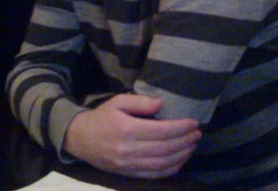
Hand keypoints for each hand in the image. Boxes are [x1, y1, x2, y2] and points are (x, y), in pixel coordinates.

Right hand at [63, 94, 200, 178]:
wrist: (80, 139)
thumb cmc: (102, 117)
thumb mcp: (118, 102)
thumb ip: (140, 102)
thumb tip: (161, 104)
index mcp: (126, 130)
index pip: (161, 131)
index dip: (181, 128)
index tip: (193, 122)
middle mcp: (128, 150)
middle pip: (165, 148)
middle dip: (185, 141)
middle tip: (197, 133)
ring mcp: (128, 165)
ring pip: (162, 164)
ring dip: (182, 155)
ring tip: (192, 145)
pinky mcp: (129, 174)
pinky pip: (155, 175)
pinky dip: (171, 169)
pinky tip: (181, 159)